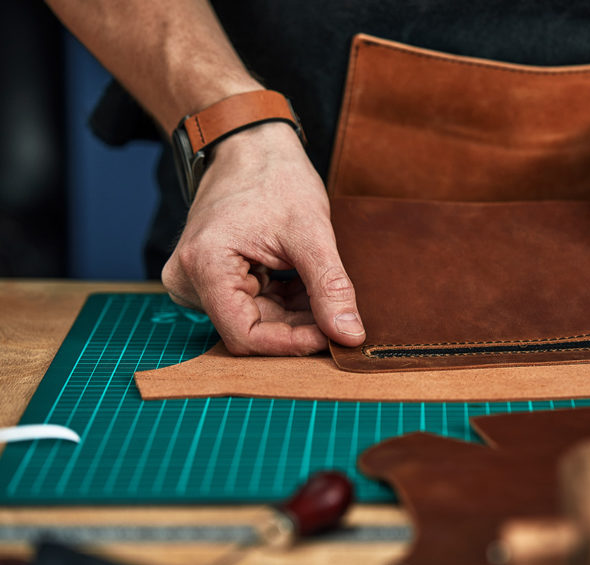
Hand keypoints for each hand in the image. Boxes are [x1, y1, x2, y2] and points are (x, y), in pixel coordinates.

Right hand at [161, 122, 364, 354]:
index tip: (332, 339)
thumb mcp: (311, 233)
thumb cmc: (275, 177)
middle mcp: (188, 279)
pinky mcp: (211, 278)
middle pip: (251, 329)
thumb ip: (330, 287)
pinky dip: (286, 303)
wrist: (251, 144)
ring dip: (295, 315)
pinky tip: (309, 287)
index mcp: (203, 266)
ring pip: (255, 320)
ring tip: (326, 293)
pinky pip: (252, 306)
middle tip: (341, 318)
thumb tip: (350, 335)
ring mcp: (196, 279)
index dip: (291, 344)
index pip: (245, 335)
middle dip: (299, 327)